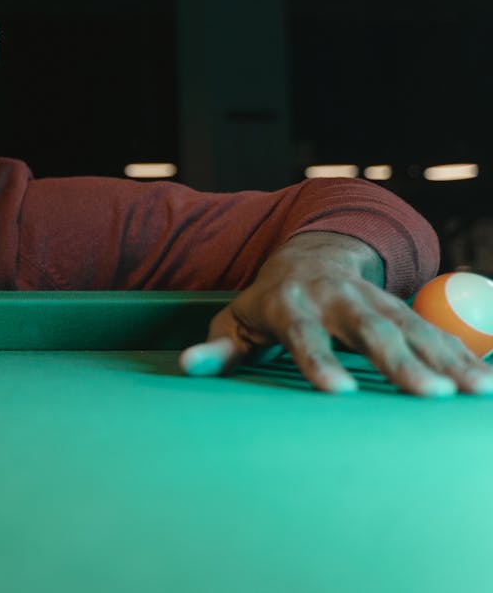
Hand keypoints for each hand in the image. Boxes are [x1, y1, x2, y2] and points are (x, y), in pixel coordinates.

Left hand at [179, 231, 492, 396]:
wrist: (306, 256)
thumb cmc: (265, 303)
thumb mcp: (233, 321)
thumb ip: (217, 349)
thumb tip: (188, 367)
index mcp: (288, 303)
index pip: (304, 334)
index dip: (320, 361)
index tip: (339, 393)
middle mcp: (334, 297)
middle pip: (369, 330)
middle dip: (400, 362)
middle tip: (429, 396)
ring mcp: (371, 298)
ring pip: (411, 327)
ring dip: (446, 359)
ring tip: (475, 392)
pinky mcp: (399, 305)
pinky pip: (434, 329)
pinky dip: (462, 354)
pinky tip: (487, 383)